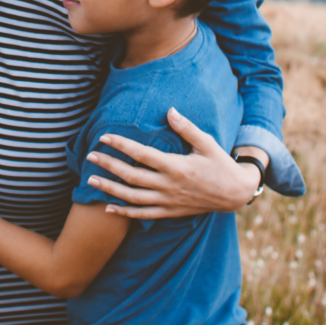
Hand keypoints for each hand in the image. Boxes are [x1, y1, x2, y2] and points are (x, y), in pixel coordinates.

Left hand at [87, 108, 261, 218]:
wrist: (235, 194)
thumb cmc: (220, 164)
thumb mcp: (207, 142)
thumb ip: (186, 127)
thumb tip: (169, 110)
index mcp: (177, 166)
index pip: (142, 154)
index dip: (122, 145)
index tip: (104, 136)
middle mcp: (169, 186)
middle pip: (132, 176)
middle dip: (109, 166)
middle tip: (90, 157)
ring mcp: (169, 201)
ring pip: (133, 197)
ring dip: (110, 189)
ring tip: (90, 180)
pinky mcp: (171, 212)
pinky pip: (144, 214)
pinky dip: (125, 213)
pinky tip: (108, 209)